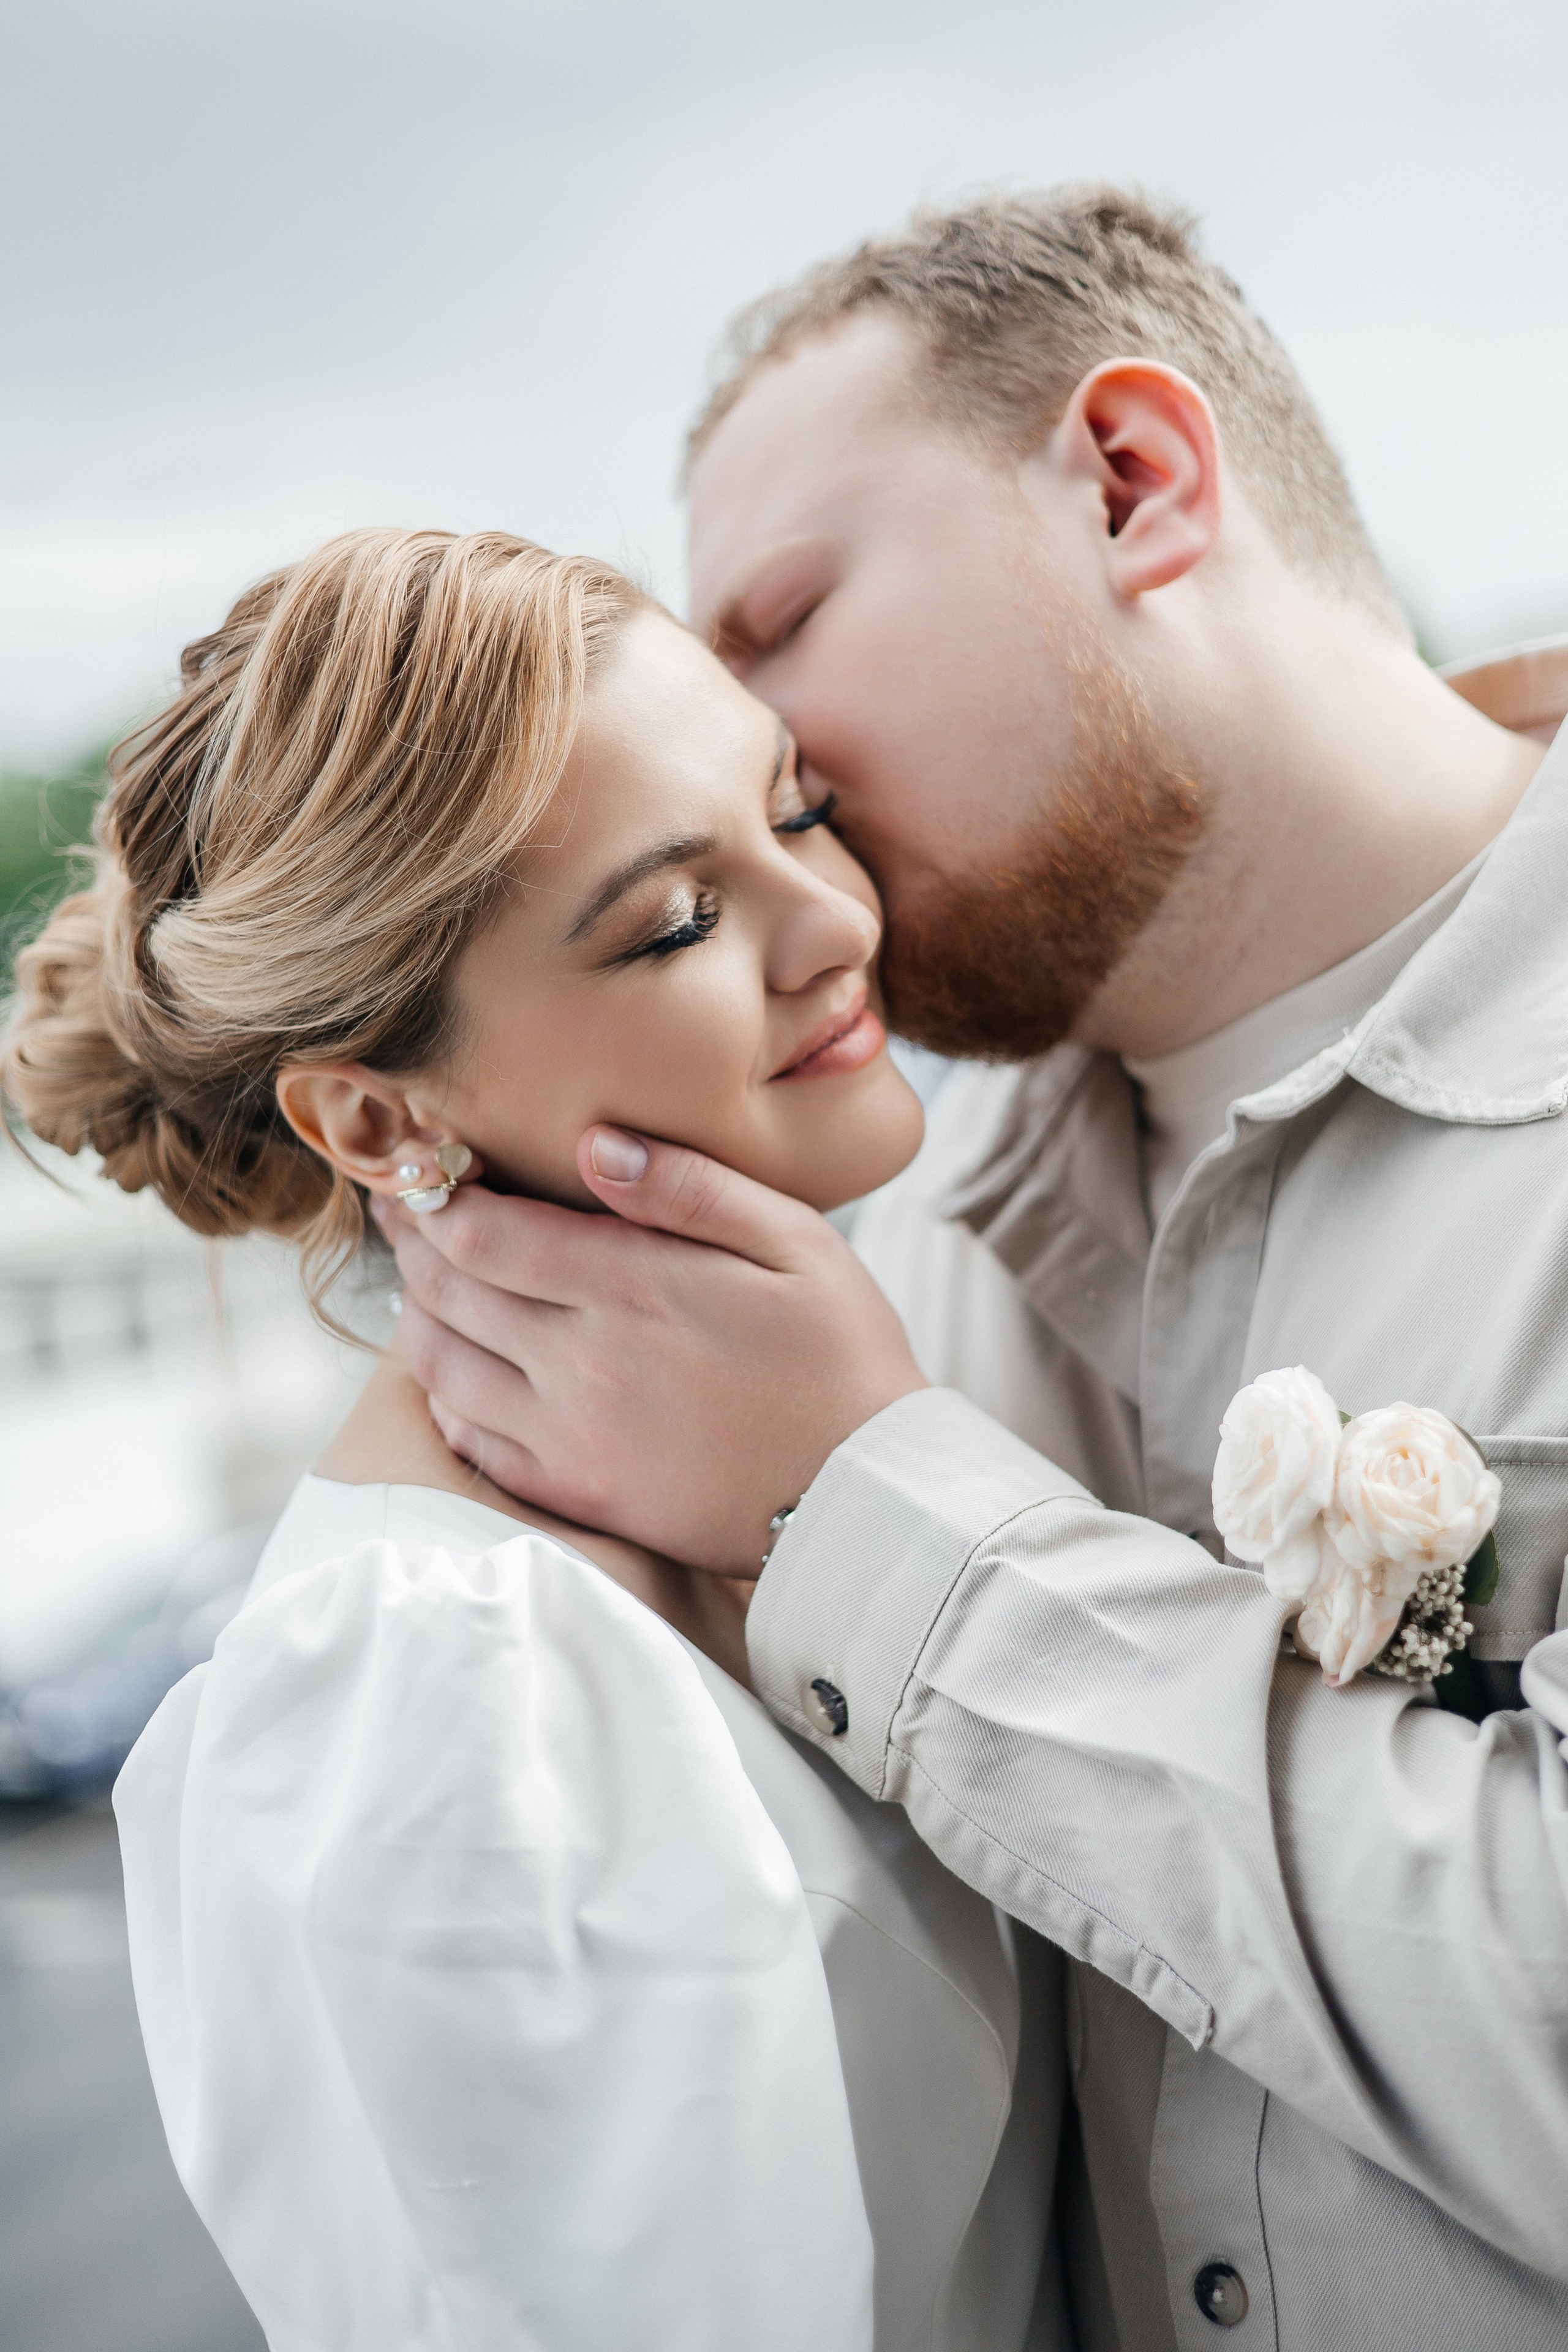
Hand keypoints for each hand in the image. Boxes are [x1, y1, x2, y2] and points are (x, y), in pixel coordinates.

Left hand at [379, 1127, 928, 1572]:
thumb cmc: (843, 1356)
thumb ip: (692, 1186)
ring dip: (416, 1316)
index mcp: (633, 1287)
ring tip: (419, 1282)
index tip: (427, 1173)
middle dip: (413, 1243)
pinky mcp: (577, 1492)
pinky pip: (472, 1442)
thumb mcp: (796, 1241)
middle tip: (402, 1213)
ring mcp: (572, 1435)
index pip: (483, 1234)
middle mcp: (583, 1362)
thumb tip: (594, 1144)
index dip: (437, 1198)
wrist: (864, 1496)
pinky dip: (445, 1398)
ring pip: (443, 1367)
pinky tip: (455, 1371)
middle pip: (448, 1293)